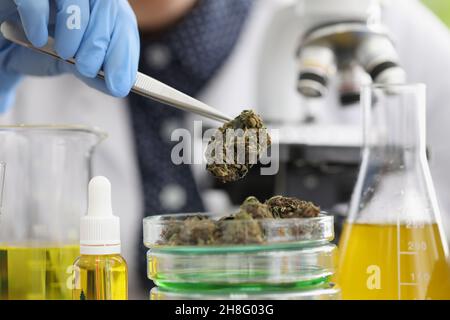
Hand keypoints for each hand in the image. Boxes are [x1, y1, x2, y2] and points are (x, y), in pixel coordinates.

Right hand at [0, 0, 139, 111]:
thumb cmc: (30, 45)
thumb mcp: (66, 62)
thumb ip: (93, 72)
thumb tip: (116, 87)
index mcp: (95, 8)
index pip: (122, 21)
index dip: (125, 52)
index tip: (120, 84)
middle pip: (107, 5)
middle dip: (103, 42)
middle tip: (90, 69)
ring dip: (77, 27)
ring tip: (66, 54)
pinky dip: (38, 16)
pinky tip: (37, 38)